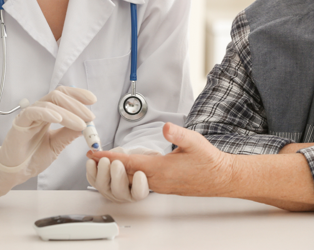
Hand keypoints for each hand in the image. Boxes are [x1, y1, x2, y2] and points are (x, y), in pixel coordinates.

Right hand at [0, 86, 95, 197]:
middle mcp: (38, 111)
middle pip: (58, 96)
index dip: (78, 95)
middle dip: (77, 104)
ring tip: (81, 124)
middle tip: (90, 116)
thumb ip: (69, 134)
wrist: (15, 173)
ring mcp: (28, 116)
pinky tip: (59, 118)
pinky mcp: (19, 124)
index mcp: (47, 114)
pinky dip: (47, 113)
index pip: (63, 96)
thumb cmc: (32, 157)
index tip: (93, 100)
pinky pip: (33, 112)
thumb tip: (87, 124)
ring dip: (69, 112)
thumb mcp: (57, 145)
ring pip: (50, 103)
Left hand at [87, 123, 234, 196]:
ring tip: (106, 160)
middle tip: (93, 156)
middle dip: (107, 165)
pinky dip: (130, 173)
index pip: (128, 163)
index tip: (94, 153)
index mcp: (161, 169)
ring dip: (118, 170)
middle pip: (125, 173)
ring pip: (132, 179)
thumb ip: (178, 134)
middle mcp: (157, 180)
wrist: (220, 178)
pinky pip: (141, 181)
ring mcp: (160, 186)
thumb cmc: (208, 160)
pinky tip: (128, 167)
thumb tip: (165, 127)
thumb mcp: (194, 141)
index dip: (109, 158)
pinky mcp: (164, 187)